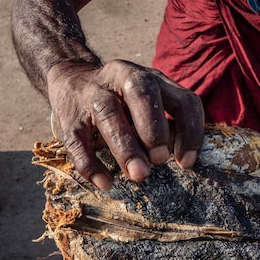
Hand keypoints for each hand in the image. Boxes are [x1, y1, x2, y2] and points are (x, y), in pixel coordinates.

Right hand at [46, 60, 204, 189]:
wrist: (72, 79)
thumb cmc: (122, 103)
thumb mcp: (148, 104)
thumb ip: (165, 126)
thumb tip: (182, 160)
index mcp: (152, 79)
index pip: (182, 99)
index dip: (189, 131)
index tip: (186, 162)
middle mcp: (123, 77)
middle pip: (142, 93)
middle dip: (154, 128)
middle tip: (160, 160)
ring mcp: (93, 94)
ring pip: (108, 113)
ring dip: (125, 146)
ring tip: (138, 174)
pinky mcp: (69, 116)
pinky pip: (77, 140)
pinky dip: (91, 164)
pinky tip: (106, 182)